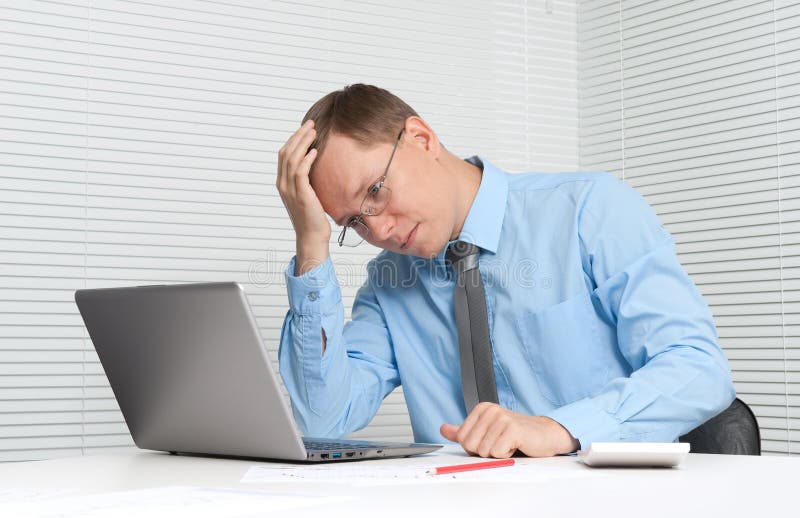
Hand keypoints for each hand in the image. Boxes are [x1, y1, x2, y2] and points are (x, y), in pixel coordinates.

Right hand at [276, 120, 331, 274]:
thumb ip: (306, 180)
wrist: (312, 236)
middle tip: (310, 124)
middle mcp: (283, 185)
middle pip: (286, 153)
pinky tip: (315, 151)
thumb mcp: (307, 194)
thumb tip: (314, 164)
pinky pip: (300, 172)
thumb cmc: (313, 216)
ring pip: (292, 159)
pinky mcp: (300, 195)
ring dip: (303, 143)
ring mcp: (290, 190)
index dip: (293, 139)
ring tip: (314, 132)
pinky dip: (307, 159)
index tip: (305, 129)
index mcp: (282, 183)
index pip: (284, 155)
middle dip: (298, 136)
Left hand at [440, 403, 579, 457]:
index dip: (474, 447)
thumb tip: (443, 429)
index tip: (490, 440)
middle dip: (485, 451)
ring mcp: (502, 418)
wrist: (544, 434)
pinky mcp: (513, 429)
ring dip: (498, 453)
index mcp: (482, 408)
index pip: (461, 438)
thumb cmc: (516, 434)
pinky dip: (507, 455)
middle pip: (470, 445)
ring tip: (509, 443)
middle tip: (500, 443)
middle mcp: (491, 410)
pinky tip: (516, 445)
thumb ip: (464, 431)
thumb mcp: (487, 431)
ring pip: (484, 451)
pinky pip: (498, 453)